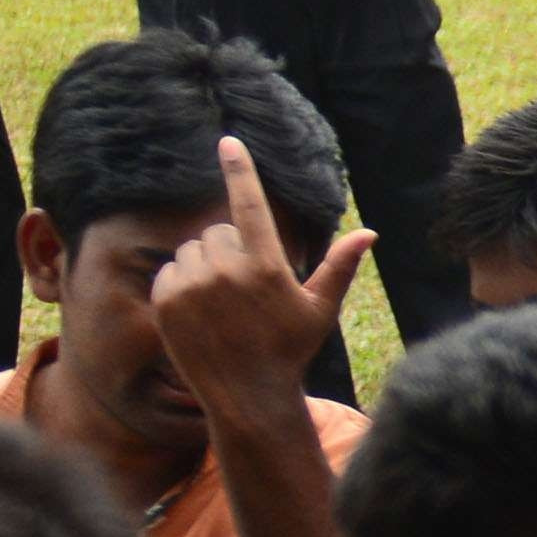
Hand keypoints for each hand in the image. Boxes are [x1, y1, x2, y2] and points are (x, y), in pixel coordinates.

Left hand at [144, 145, 358, 412]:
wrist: (246, 395)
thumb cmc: (289, 350)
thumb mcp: (319, 309)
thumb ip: (339, 266)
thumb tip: (370, 233)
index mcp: (267, 267)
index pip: (251, 205)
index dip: (240, 170)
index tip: (228, 141)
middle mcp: (228, 270)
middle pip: (218, 232)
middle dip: (229, 251)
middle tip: (243, 290)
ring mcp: (194, 285)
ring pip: (192, 249)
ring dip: (204, 266)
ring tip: (221, 303)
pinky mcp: (166, 299)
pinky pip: (170, 270)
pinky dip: (182, 283)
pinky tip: (199, 312)